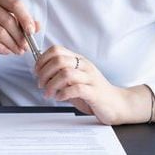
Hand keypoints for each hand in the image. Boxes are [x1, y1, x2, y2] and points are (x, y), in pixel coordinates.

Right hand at [0, 0, 38, 69]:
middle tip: (26, 46)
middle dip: (20, 36)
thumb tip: (38, 26)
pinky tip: (7, 51)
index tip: (32, 32)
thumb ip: (26, 23)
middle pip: (8, 19)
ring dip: (12, 44)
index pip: (15, 4)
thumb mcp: (13, 23)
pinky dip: (1, 48)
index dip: (25, 18)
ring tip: (18, 51)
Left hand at [35, 45, 153, 124]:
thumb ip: (60, 75)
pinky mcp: (95, 92)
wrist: (117, 104)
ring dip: (52, 84)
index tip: (36, 71)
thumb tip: (40, 72)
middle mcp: (85, 66)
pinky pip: (76, 89)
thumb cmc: (93, 93)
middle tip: (41, 84)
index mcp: (79, 60)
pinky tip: (60, 98)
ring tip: (48, 93)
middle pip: (59, 60)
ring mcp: (91, 78)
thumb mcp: (74, 80)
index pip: (56, 50)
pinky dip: (63, 93)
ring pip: (66, 73)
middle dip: (44, 73)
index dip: (42, 59)